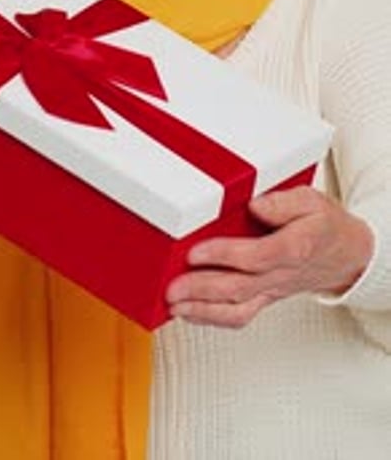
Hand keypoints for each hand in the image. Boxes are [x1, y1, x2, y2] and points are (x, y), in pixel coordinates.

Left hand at [166, 186, 373, 327]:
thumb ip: (282, 202)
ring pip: (237, 309)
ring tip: (175, 306)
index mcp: (294, 248)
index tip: (195, 252)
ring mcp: (271, 290)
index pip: (255, 257)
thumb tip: (255, 203)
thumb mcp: (310, 200)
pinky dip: (212, 318)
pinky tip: (189, 313)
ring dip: (203, 311)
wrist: (345, 255)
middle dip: (202, 290)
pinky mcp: (264, 298)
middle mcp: (281, 274)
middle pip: (239, 287)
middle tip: (173, 288)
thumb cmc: (324, 225)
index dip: (223, 255)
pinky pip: (239, 315)